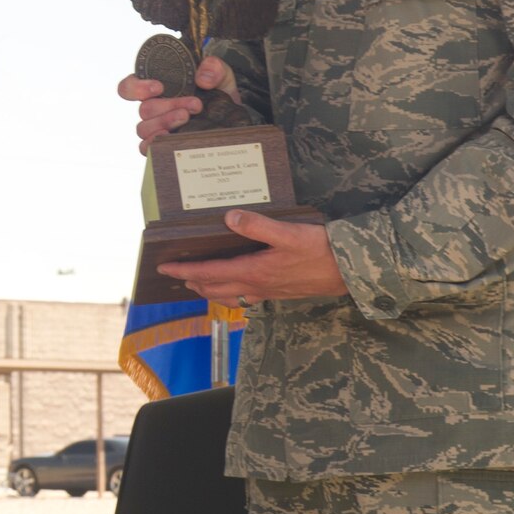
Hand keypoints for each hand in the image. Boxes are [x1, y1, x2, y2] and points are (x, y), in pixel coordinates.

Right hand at [118, 55, 239, 152]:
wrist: (231, 114)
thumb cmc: (218, 91)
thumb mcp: (220, 73)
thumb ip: (213, 68)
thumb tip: (202, 79)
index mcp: (156, 87)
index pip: (130, 87)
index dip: (137, 87)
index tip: (159, 87)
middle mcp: (152, 107)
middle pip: (144, 109)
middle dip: (169, 106)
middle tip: (195, 104)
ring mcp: (156, 127)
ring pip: (144, 128)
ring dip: (165, 122)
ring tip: (188, 118)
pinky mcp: (163, 144)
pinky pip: (146, 148)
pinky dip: (155, 143)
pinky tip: (172, 138)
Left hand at [156, 210, 347, 307]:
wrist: (351, 272)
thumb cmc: (321, 251)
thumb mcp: (289, 233)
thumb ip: (258, 225)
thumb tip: (229, 217)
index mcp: (253, 271)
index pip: (209, 273)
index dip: (183, 270)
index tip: (163, 268)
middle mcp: (257, 285)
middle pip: (214, 288)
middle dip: (191, 282)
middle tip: (174, 275)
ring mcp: (268, 291)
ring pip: (229, 295)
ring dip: (209, 289)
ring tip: (196, 282)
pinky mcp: (280, 291)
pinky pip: (247, 296)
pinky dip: (231, 292)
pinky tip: (234, 286)